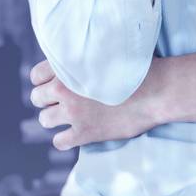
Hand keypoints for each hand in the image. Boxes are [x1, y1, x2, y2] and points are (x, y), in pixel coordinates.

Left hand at [29, 60, 162, 149]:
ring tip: (73, 117)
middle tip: (67, 101)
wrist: (158, 91)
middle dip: (49, 101)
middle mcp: (65, 89)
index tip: (57, 85)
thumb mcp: (108, 53)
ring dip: (56, 119)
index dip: (45, 81)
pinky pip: (59, 142)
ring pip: (44, 120)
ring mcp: (73, 112)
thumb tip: (73, 64)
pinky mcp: (84, 133)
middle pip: (37, 99)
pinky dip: (66, 139)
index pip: (36, 76)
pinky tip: (78, 134)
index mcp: (68, 67)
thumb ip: (85, 59)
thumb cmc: (139, 69)